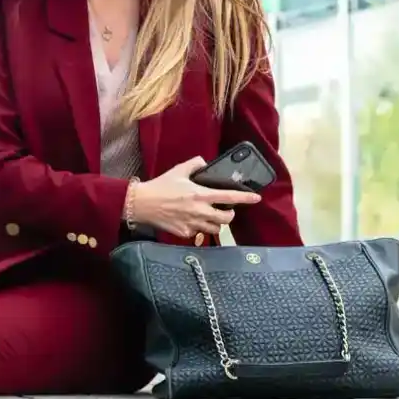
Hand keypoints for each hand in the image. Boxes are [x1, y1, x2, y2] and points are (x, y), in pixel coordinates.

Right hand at [131, 158, 261, 237]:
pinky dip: (199, 229)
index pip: (229, 196)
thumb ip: (195, 164)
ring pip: (215, 228)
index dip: (245, 198)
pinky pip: (199, 234)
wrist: (141, 204)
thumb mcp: (178, 170)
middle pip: (226, 218)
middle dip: (230, 214)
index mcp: (200, 194)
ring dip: (216, 223)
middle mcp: (199, 211)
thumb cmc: (160, 187)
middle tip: (226, 210)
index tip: (256, 198)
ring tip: (209, 217)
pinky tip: (192, 222)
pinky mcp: (184, 233)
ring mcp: (192, 224)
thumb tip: (205, 163)